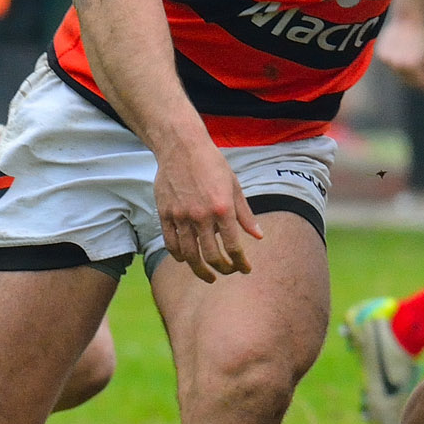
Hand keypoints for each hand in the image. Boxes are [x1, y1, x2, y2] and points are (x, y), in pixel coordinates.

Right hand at [153, 136, 261, 280]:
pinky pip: (171, 243)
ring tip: (208, 276)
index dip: (241, 263)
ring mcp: (180, 216)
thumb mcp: (234, 187)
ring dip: (200, 270)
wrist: (181, 147)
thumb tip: (258, 236)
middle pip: (211, 255)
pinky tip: (186, 260)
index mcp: (222, 209)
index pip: (233, 246)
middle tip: (228, 273)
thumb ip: (245, 214)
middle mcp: (201, 216)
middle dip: (223, 269)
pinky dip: (179, 256)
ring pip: (189, 255)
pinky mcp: (165, 214)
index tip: (245, 269)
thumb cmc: (212, 165)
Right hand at [375, 15, 423, 92]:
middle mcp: (397, 63)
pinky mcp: (380, 53)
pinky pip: (389, 62)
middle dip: (412, 75)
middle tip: (417, 64)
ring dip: (402, 66)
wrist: (409, 18)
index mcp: (411, 65)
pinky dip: (393, 58)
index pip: (416, 82)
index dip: (421, 82)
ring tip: (408, 52)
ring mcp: (387, 59)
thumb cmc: (422, 36)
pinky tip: (399, 48)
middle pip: (405, 78)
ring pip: (396, 70)